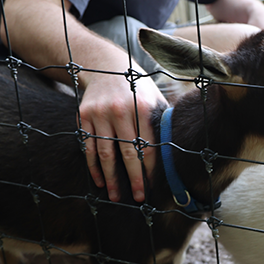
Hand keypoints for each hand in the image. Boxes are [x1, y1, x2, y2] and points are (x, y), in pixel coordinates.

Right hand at [78, 67, 165, 202]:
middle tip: (138, 197)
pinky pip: (89, 146)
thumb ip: (163, 122)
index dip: (150, 168)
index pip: (147, 145)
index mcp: (141, 107)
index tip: (153, 186)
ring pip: (105, 153)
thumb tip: (179, 150)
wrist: (106, 66)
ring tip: (115, 196)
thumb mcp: (154, 98)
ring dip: (110, 177)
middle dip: (133, 178)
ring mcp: (99, 113)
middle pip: (127, 152)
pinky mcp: (84, 115)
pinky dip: (93, 165)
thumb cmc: (137, 88)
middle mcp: (119, 110)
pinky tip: (100, 180)